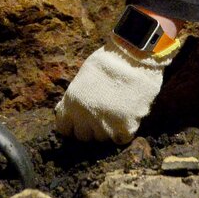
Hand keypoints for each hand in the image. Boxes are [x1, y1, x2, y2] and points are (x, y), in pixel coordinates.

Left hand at [54, 36, 179, 144]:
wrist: (134, 58)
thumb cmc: (108, 62)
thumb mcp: (82, 78)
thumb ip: (75, 99)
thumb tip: (67, 112)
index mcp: (71, 103)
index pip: (64, 129)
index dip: (72, 125)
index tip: (79, 122)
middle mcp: (85, 117)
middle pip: (84, 137)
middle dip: (90, 128)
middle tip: (100, 115)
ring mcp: (105, 125)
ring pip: (103, 139)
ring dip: (107, 129)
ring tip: (115, 112)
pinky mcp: (125, 128)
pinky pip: (121, 139)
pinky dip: (124, 131)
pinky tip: (126, 116)